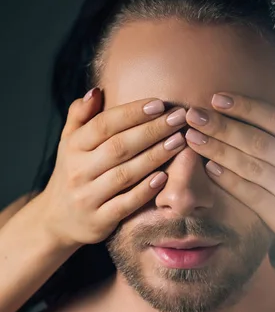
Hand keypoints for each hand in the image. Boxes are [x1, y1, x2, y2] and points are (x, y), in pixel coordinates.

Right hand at [39, 89, 186, 247]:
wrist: (56, 219)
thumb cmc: (73, 171)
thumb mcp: (69, 142)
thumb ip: (81, 115)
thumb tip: (96, 91)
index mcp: (73, 146)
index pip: (104, 124)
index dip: (132, 113)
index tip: (160, 104)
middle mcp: (78, 170)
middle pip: (119, 147)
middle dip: (152, 131)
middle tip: (179, 118)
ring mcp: (88, 197)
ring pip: (125, 174)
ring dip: (155, 156)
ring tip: (180, 141)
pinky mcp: (99, 220)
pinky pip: (126, 204)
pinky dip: (145, 190)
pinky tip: (165, 176)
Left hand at [185, 74, 274, 245]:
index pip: (274, 119)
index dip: (245, 107)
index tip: (216, 98)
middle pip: (256, 142)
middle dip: (222, 127)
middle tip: (193, 115)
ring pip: (249, 167)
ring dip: (218, 151)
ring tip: (192, 137)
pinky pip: (249, 194)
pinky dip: (228, 180)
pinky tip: (208, 167)